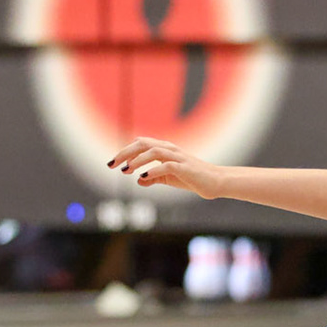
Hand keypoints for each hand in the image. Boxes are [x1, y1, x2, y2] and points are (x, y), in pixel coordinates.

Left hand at [107, 138, 223, 198]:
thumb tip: (138, 181)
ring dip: (137, 160)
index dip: (125, 151)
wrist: (215, 182)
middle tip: (112, 164)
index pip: (141, 144)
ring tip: (125, 170)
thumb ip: (153, 178)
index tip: (113, 163)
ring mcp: (178, 157)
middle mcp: (170, 149)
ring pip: (154, 151)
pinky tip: (142, 177)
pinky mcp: (185, 167)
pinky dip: (153, 170)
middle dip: (125, 152)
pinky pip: (167, 165)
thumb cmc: (192, 178)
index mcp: (165, 149)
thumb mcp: (169, 178)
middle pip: (143, 144)